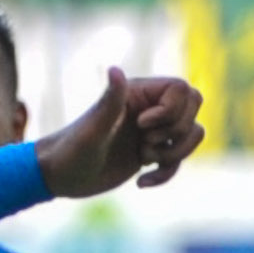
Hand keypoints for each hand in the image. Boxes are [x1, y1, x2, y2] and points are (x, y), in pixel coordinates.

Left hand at [34, 66, 205, 196]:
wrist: (58, 177)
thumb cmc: (70, 150)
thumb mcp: (92, 129)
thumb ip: (110, 101)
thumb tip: (115, 69)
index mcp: (137, 93)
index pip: (182, 89)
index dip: (172, 110)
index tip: (142, 125)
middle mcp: (149, 108)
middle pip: (195, 107)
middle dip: (177, 132)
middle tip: (144, 143)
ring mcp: (153, 131)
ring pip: (194, 134)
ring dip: (175, 153)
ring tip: (144, 159)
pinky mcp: (152, 154)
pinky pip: (179, 159)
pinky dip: (166, 174)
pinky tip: (141, 183)